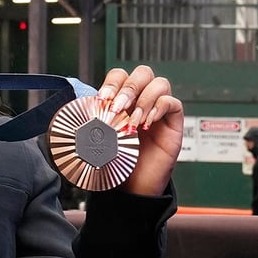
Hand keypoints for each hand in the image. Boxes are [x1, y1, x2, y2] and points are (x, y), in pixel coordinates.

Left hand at [97, 65, 183, 195]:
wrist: (133, 184)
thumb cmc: (117, 159)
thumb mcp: (101, 134)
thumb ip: (97, 116)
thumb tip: (84, 105)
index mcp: (122, 99)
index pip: (121, 75)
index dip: (112, 83)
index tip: (103, 98)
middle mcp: (142, 100)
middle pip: (143, 73)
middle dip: (128, 88)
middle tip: (117, 108)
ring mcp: (159, 110)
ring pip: (160, 84)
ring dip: (144, 100)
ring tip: (133, 121)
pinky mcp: (173, 122)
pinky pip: (173, 103)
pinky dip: (160, 108)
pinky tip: (147, 123)